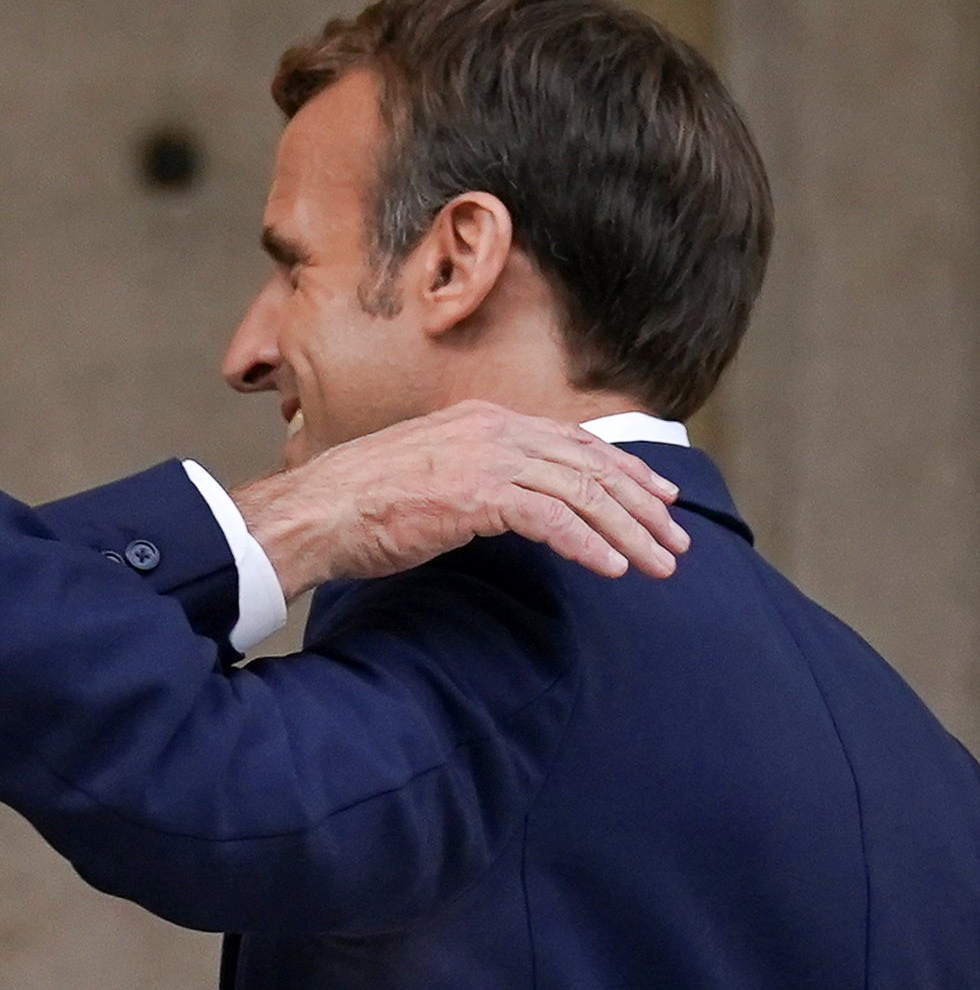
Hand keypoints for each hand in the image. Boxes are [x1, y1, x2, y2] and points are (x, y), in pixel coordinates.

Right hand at [232, 401, 689, 594]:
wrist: (313, 512)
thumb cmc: (357, 506)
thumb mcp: (426, 475)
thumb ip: (474, 478)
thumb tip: (509, 504)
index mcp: (480, 420)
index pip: (572, 441)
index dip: (624, 470)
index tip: (659, 499)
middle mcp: (489, 429)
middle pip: (589, 464)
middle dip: (641, 505)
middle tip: (676, 542)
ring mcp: (482, 458)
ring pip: (580, 492)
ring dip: (627, 532)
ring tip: (658, 565)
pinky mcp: (474, 494)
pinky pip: (551, 519)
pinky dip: (587, 544)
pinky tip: (611, 570)